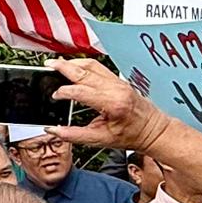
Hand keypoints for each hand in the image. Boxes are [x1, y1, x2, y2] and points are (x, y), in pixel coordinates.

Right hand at [50, 54, 170, 156]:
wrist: (152, 130)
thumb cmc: (131, 136)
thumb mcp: (100, 140)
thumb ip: (74, 135)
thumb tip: (53, 131)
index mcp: (112, 104)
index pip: (81, 91)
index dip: (64, 92)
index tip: (54, 96)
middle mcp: (115, 89)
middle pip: (85, 72)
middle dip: (64, 67)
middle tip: (48, 64)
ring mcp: (118, 82)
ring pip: (92, 65)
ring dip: (73, 63)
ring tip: (58, 63)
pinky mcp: (118, 80)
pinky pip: (98, 67)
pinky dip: (83, 65)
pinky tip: (74, 66)